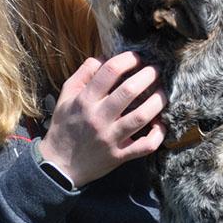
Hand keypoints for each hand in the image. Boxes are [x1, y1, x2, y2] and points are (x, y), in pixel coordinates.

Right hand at [38, 52, 167, 186]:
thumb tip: (103, 57)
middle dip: (147, 76)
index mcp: (85, 101)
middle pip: (129, 91)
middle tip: (156, 70)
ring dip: (157, 102)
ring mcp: (111, 138)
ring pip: (141, 117)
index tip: (137, 57)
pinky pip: (145, 146)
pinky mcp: (120, 155)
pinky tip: (161, 124)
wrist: (59, 165)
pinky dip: (158, 134)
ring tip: (162, 93)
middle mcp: (99, 118)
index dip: (127, 59)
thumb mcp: (66, 97)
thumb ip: (83, 75)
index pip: (109, 72)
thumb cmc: (65, 126)